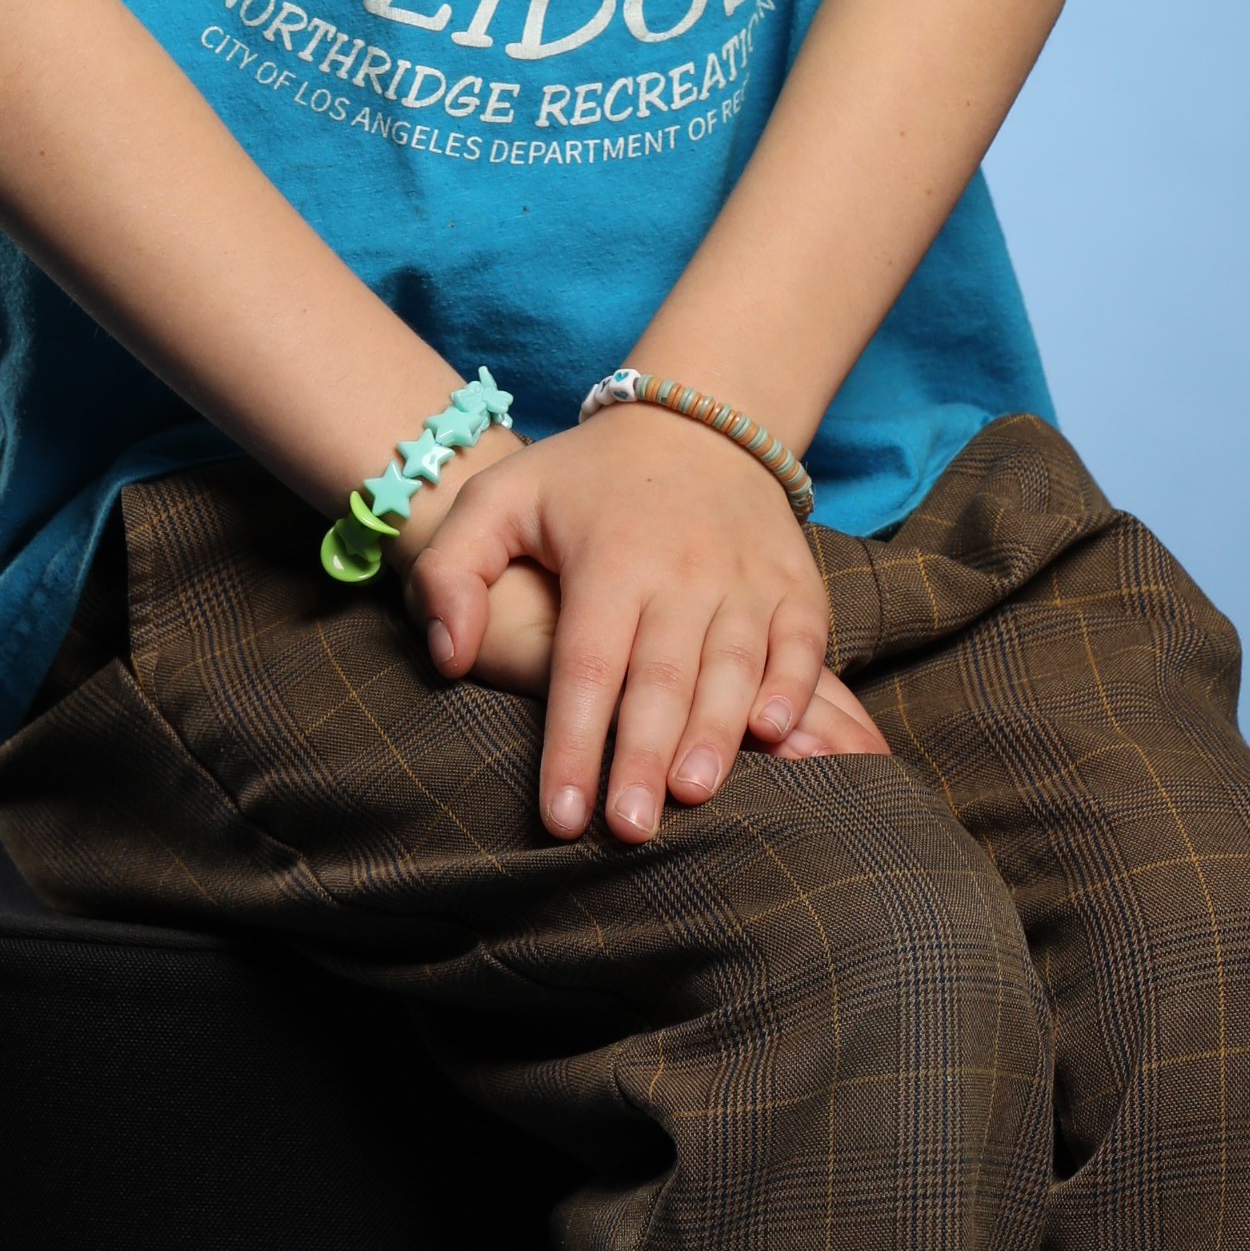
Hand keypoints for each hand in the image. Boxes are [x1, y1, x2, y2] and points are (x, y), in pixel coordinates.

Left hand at [403, 412, 837, 842]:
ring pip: (734, 665)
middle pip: (660, 677)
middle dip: (642, 757)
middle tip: (628, 831)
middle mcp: (680, 569)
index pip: (585, 665)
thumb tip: (447, 658)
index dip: (571, 744)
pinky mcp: (795, 582)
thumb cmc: (583, 480)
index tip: (559, 819)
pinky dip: (793, 688)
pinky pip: (803, 642)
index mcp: (608, 557)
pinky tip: (776, 737)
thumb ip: (451, 573)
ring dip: (716, 733)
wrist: (697, 420)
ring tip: (693, 795)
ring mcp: (745, 576)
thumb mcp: (498, 499)